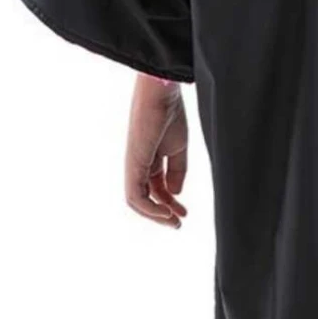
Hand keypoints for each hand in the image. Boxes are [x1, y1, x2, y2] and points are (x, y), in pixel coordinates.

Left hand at [125, 75, 188, 226]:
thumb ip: (177, 171)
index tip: (185, 213)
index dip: (170, 203)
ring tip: (173, 222)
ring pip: (136, 201)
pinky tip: (166, 212)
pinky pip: (134, 195)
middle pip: (145, 197)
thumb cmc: (171, 114)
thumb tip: (176, 193)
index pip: (156, 188)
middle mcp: (138, 164)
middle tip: (178, 223)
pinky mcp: (132, 165)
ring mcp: (133, 165)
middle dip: (161, 214)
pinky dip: (148, 208)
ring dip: (154, 215)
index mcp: (150, 159)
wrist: (162, 94)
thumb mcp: (179, 148)